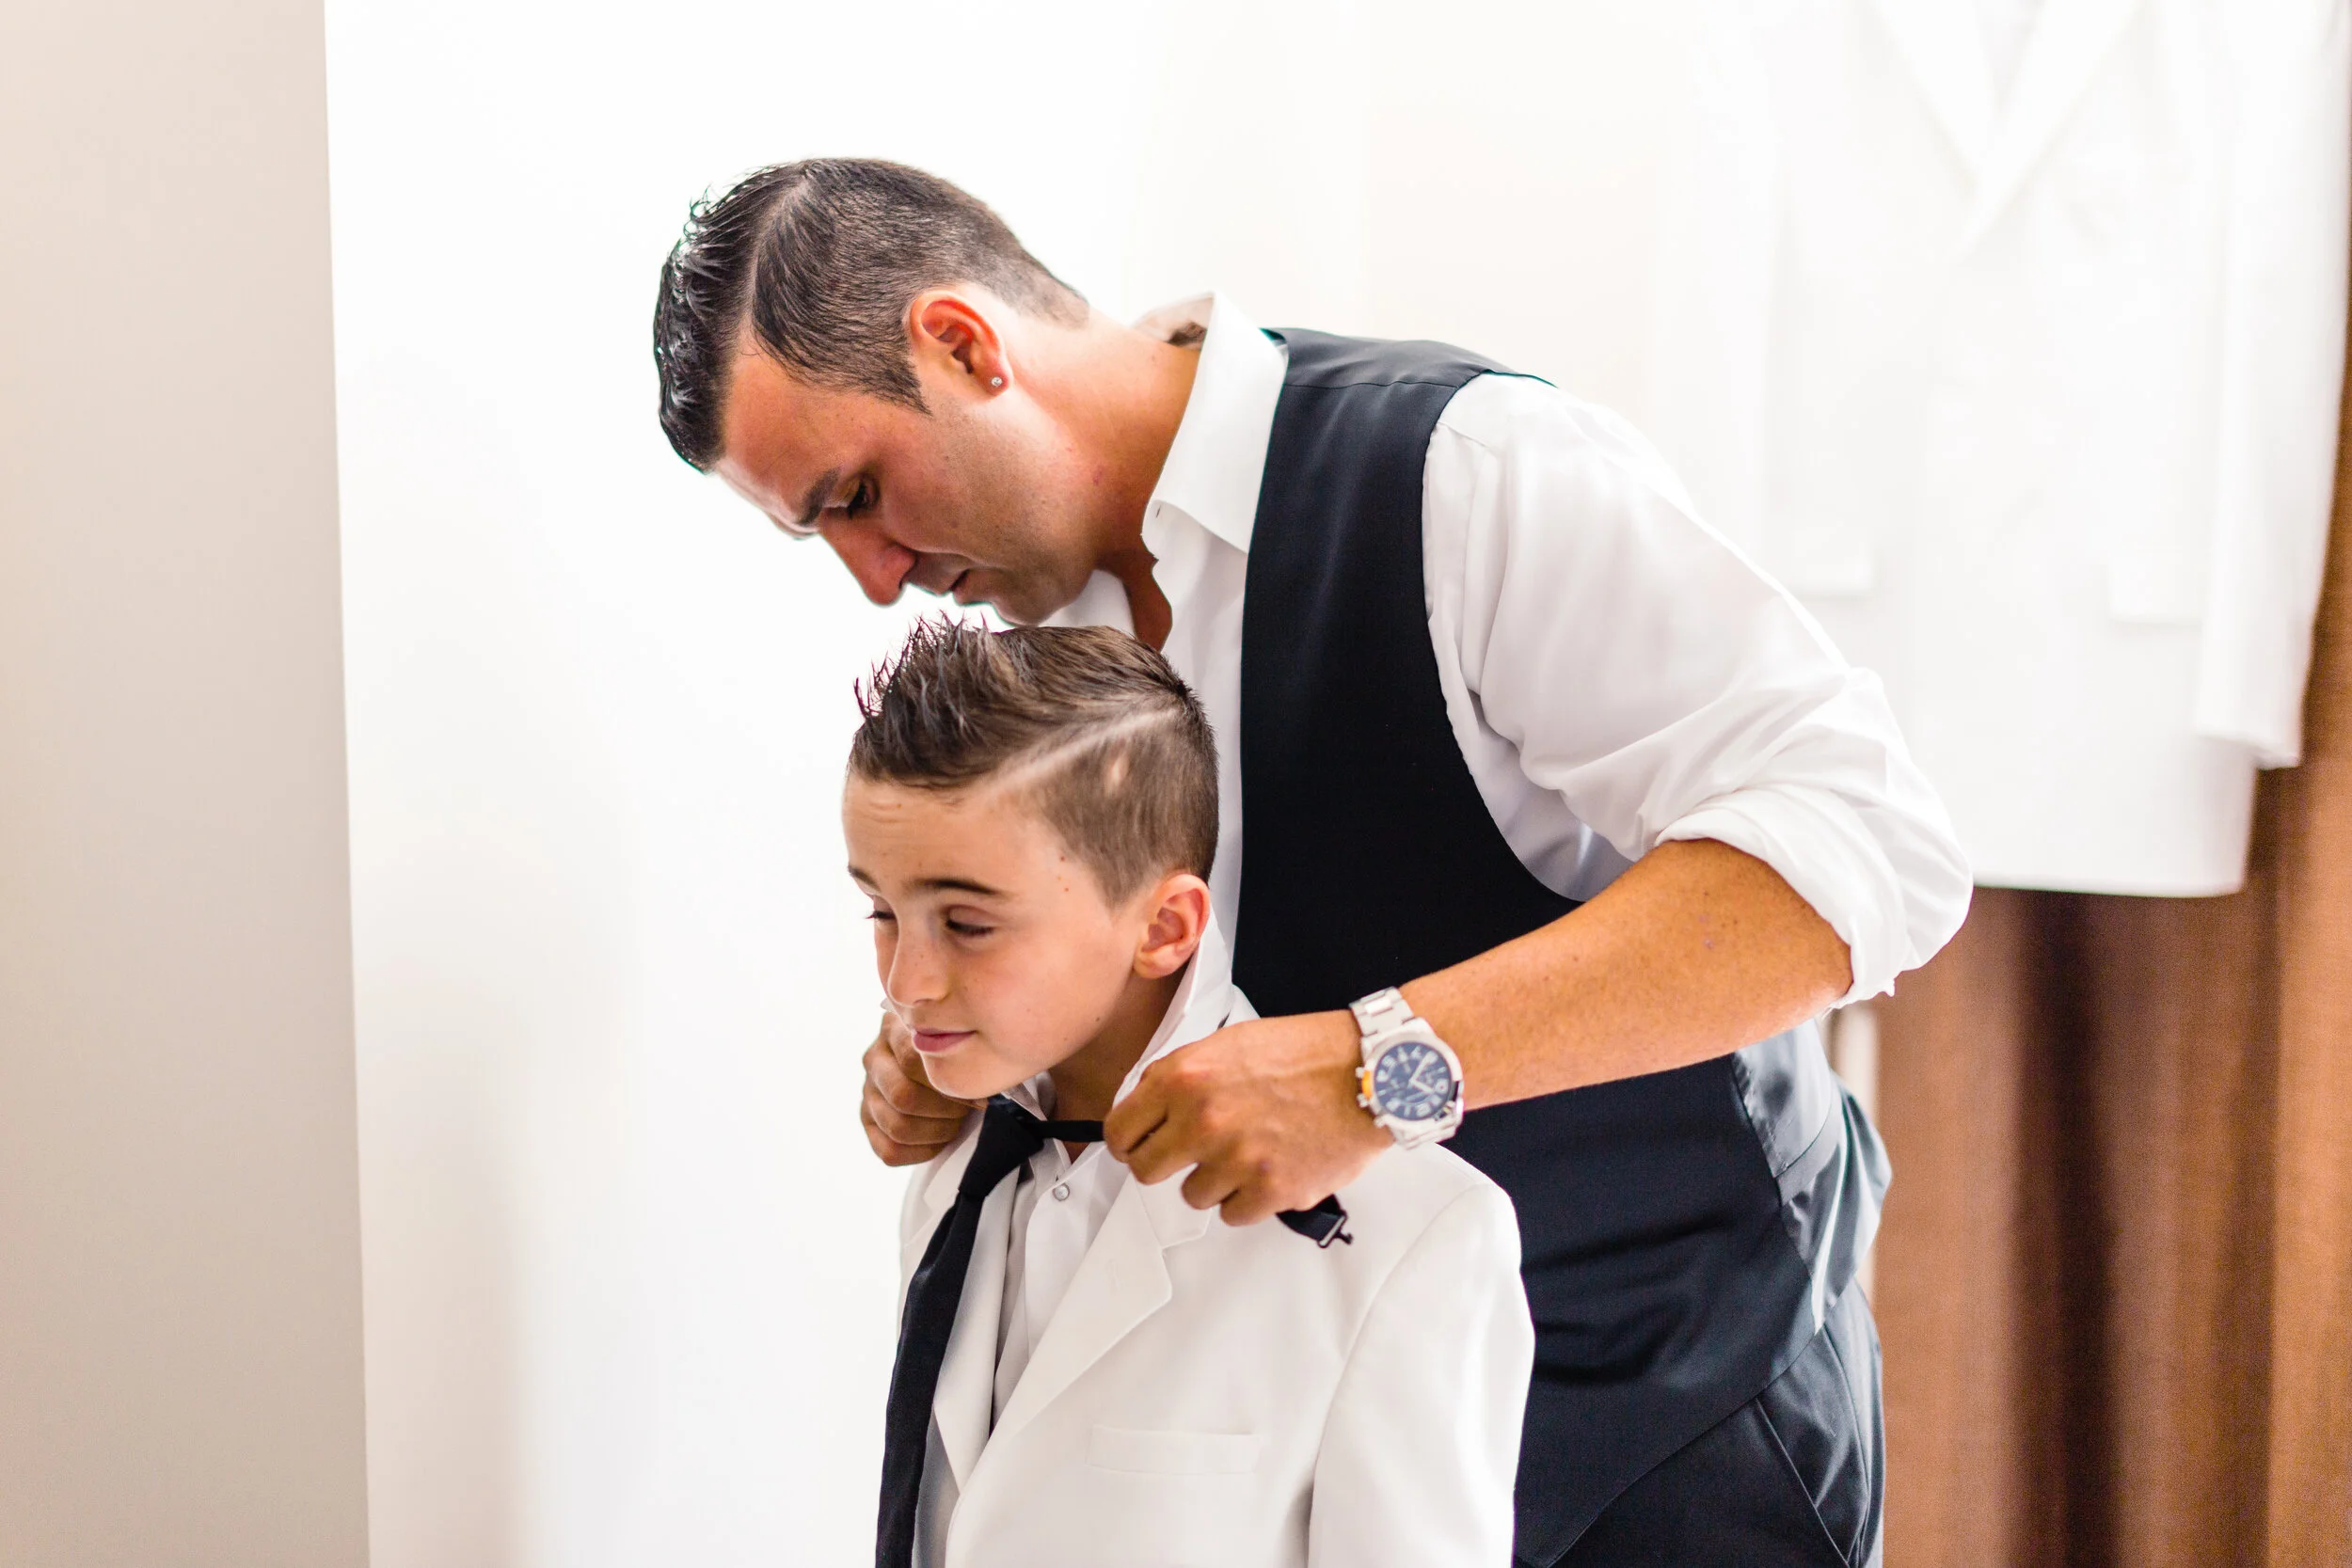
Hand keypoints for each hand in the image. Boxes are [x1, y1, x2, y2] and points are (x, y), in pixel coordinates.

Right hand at [859, 1012, 980, 1165]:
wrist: (939, 1063)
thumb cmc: (954, 1050)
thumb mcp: (956, 1035)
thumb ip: (962, 1048)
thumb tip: (981, 1087)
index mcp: (893, 1030)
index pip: (913, 1060)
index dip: (949, 1083)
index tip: (977, 1093)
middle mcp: (874, 1060)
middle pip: (904, 1097)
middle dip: (945, 1109)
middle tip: (968, 1109)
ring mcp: (868, 1092)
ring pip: (898, 1127)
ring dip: (937, 1131)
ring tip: (956, 1122)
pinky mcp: (868, 1122)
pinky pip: (890, 1151)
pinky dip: (922, 1150)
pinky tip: (941, 1139)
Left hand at [1103, 1009, 1390, 1224]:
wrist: (1369, 1073)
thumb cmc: (1308, 1053)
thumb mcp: (1228, 1043)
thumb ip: (1182, 1076)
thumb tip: (1149, 1106)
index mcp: (1185, 1078)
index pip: (1121, 1130)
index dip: (1128, 1140)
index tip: (1138, 1145)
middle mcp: (1203, 1120)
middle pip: (1146, 1170)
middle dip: (1165, 1163)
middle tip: (1191, 1154)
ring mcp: (1235, 1159)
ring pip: (1193, 1195)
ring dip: (1215, 1179)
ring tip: (1249, 1151)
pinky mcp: (1269, 1191)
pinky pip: (1233, 1214)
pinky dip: (1248, 1198)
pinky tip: (1269, 1167)